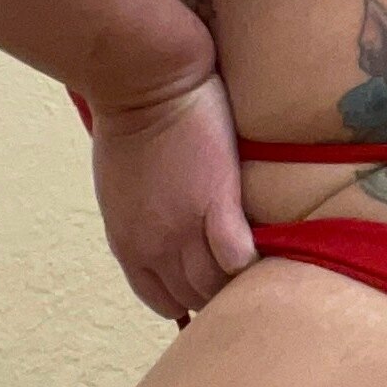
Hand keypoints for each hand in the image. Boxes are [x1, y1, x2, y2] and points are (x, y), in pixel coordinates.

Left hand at [88, 70, 257, 323]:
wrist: (143, 83)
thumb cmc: (130, 124)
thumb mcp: (122, 192)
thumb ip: (142, 225)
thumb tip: (167, 240)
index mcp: (129, 246)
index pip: (164, 302)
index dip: (190, 295)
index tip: (210, 278)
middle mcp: (154, 247)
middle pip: (196, 298)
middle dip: (218, 289)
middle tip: (242, 266)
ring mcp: (184, 230)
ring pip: (219, 285)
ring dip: (239, 276)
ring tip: (261, 256)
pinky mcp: (216, 204)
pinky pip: (239, 257)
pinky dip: (252, 256)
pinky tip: (264, 238)